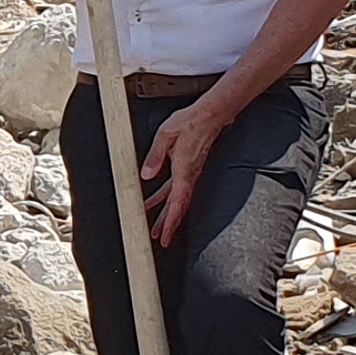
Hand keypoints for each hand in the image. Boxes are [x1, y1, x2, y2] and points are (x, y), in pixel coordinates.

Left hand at [140, 100, 225, 244]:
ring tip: (157, 226)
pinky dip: (169, 200)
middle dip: (169, 225)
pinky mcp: (190, 169)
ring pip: (178, 200)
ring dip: (168, 215)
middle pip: (178, 207)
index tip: (164, 235)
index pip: (176, 202)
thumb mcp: (165, 135)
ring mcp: (190, 174)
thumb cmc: (190, 122)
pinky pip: (179, 189)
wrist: (210, 114)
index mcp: (183, 170)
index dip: (170, 221)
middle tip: (160, 240)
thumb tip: (146, 174)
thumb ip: (155, 156)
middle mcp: (189, 175)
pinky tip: (160, 202)